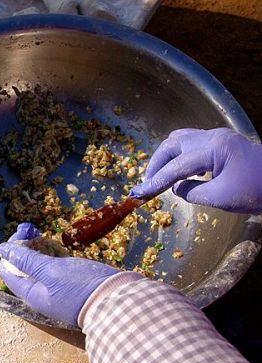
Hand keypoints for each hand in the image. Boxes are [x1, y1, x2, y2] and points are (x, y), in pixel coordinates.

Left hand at [0, 223, 118, 325]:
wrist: (119, 301)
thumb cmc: (81, 287)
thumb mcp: (50, 271)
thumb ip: (26, 260)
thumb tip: (2, 250)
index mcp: (31, 294)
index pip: (8, 271)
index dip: (11, 250)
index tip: (22, 233)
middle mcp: (41, 293)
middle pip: (23, 267)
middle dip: (24, 246)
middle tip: (32, 228)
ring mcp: (57, 288)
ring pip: (40, 265)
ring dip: (38, 248)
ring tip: (43, 235)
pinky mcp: (72, 283)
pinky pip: (56, 268)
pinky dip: (53, 255)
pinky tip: (56, 245)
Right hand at [130, 128, 261, 213]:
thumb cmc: (257, 192)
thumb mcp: (221, 198)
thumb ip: (191, 192)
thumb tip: (176, 188)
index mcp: (214, 148)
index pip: (176, 166)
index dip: (155, 181)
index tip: (139, 193)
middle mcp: (214, 137)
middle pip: (173, 144)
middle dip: (157, 164)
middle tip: (148, 184)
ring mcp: (219, 137)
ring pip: (181, 140)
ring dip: (167, 158)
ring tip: (160, 177)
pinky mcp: (223, 143)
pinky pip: (192, 144)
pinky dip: (180, 157)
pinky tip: (180, 173)